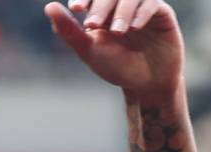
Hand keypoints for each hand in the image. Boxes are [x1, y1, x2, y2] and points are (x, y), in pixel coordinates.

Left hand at [51, 0, 184, 100]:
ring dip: (122, 11)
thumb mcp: (88, 49)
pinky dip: (142, 12)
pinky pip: (153, 3)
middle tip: (93, 24)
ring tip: (117, 32)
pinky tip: (134, 26)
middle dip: (101, 6)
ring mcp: (142, 7)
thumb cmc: (116, 66)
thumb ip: (69, 30)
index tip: (76, 8)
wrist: (145, 84)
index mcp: (103, 9)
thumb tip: (49, 6)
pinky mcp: (162, 13)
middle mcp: (122, 4)